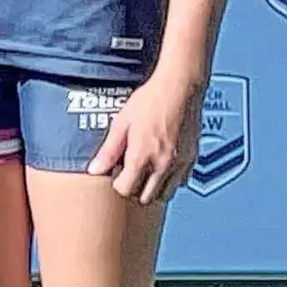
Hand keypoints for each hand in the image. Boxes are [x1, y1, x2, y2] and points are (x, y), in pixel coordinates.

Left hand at [88, 71, 203, 204]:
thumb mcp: (121, 123)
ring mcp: (180, 164)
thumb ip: (109, 150)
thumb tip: (94, 170)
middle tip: (128, 174)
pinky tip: (160, 165)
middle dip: (135, 190)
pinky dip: (170, 181)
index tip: (115, 173)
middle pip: (146, 197)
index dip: (117, 184)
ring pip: (165, 194)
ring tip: (144, 172)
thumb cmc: (148, 102)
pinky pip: (180, 182)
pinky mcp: (192, 159)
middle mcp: (163, 165)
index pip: (126, 190)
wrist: (180, 88)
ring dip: (153, 189)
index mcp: (143, 157)